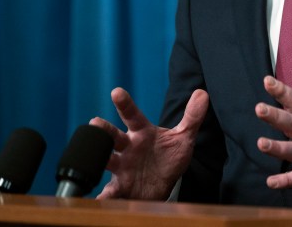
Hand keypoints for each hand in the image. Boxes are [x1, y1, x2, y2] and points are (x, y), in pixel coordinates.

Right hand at [90, 87, 208, 199]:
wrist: (162, 186)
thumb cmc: (169, 158)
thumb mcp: (183, 138)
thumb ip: (192, 117)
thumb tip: (202, 93)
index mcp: (142, 133)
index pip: (133, 115)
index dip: (125, 104)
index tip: (117, 92)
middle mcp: (128, 147)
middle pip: (113, 136)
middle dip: (104, 130)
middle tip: (95, 123)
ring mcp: (121, 166)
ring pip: (105, 159)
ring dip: (97, 157)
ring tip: (89, 155)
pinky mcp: (120, 186)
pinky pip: (109, 191)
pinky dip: (103, 196)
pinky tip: (98, 199)